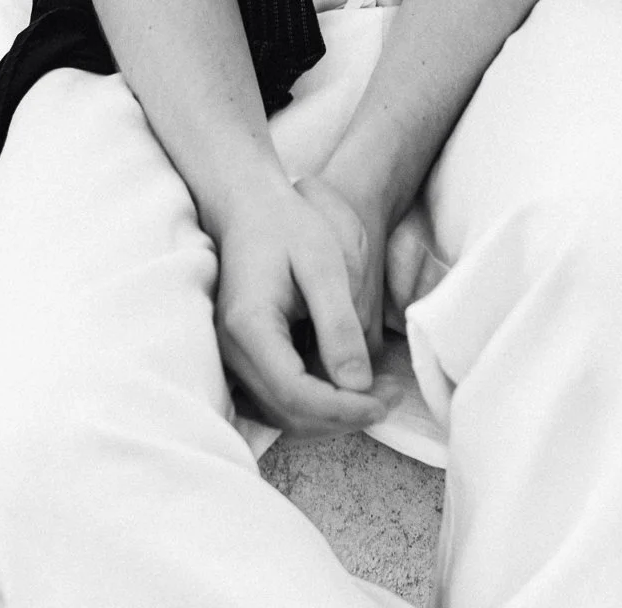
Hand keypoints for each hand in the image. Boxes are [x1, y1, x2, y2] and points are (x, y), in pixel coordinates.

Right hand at [213, 178, 401, 438]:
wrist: (249, 206)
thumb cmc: (287, 225)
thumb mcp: (323, 263)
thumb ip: (339, 323)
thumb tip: (359, 385)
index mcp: (248, 325)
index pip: (296, 394)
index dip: (344, 409)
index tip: (386, 401)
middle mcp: (230, 350)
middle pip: (289, 413)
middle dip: (345, 415)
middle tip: (391, 397)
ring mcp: (230, 357)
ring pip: (283, 413)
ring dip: (331, 415)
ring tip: (377, 393)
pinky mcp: (240, 358)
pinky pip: (276, 399)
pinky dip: (314, 403)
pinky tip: (345, 385)